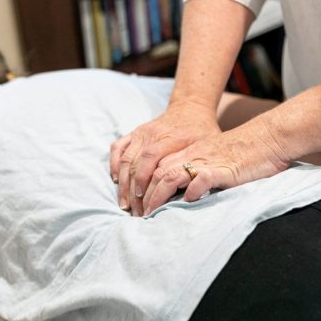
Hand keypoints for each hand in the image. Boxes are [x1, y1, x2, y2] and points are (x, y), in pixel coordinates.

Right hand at [110, 100, 219, 215]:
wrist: (190, 108)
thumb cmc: (202, 131)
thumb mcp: (207, 145)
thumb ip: (197, 164)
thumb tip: (193, 190)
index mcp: (170, 137)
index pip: (150, 159)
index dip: (143, 180)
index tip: (143, 200)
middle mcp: (152, 134)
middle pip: (135, 164)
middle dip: (132, 190)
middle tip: (135, 212)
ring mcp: (141, 133)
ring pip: (124, 159)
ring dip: (122, 183)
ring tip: (124, 203)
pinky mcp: (134, 133)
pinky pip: (117, 148)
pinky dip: (113, 164)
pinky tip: (116, 180)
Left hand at [142, 115, 289, 214]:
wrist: (269, 138)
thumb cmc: (246, 153)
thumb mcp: (215, 160)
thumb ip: (199, 173)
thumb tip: (184, 193)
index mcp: (190, 153)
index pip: (157, 168)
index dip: (144, 187)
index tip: (139, 206)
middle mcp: (194, 156)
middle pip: (157, 173)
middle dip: (145, 196)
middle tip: (139, 216)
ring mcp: (207, 161)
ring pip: (171, 176)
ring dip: (158, 196)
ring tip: (152, 213)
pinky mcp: (224, 169)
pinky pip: (202, 177)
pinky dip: (191, 189)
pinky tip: (186, 201)